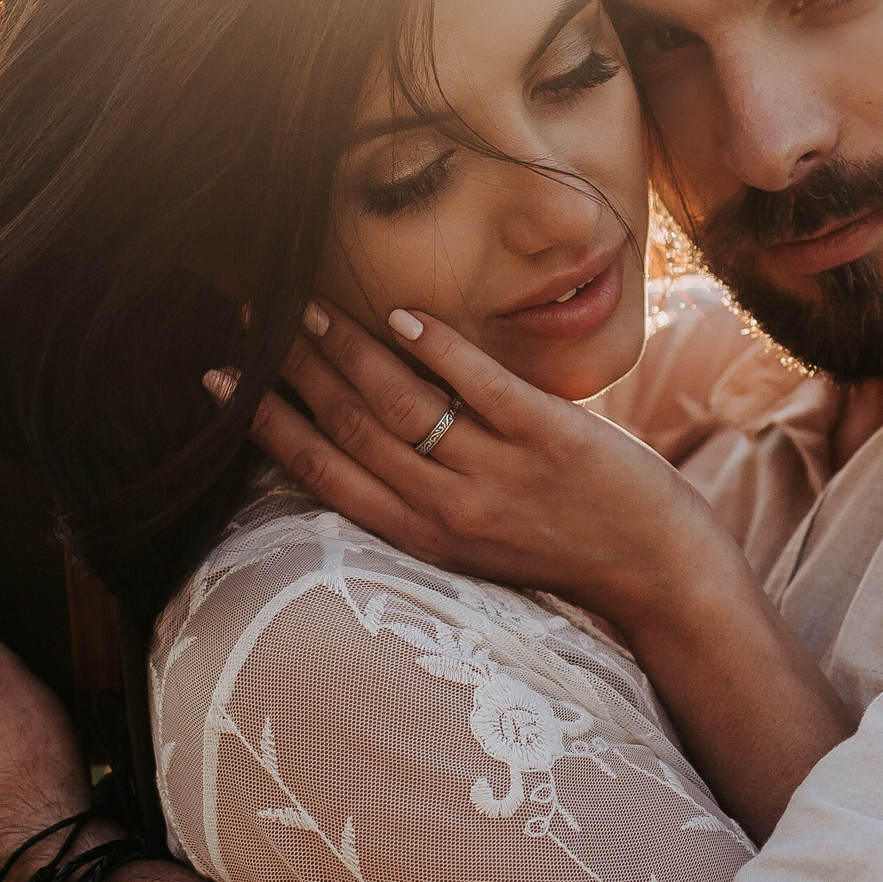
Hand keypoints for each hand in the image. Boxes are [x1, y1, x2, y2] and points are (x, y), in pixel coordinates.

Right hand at [223, 303, 742, 634]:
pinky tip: (403, 315)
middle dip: (293, 368)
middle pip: (348, 427)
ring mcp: (500, 474)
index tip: (222, 378)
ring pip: (400, 404)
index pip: (321, 472)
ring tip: (311, 307)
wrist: (660, 574)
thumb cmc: (564, 546)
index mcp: (421, 536)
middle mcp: (448, 510)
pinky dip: (440, 348)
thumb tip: (365, 431)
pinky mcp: (552, 440)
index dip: (265, 422)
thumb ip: (422, 493)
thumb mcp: (475, 540)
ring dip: (348, 349)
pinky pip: (481, 387)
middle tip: (256, 315)